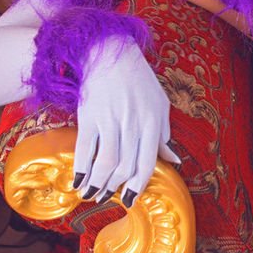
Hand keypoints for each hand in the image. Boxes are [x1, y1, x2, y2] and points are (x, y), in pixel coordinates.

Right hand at [72, 36, 178, 207]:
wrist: (110, 53)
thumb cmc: (139, 81)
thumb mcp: (159, 105)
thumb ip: (163, 135)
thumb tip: (174, 161)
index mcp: (153, 122)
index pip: (148, 161)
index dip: (138, 184)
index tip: (131, 198)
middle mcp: (133, 123)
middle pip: (125, 165)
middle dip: (117, 188)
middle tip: (110, 198)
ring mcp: (110, 120)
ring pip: (106, 162)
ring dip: (98, 184)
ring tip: (93, 194)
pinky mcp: (89, 116)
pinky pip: (85, 149)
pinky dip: (81, 169)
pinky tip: (78, 181)